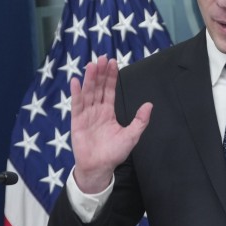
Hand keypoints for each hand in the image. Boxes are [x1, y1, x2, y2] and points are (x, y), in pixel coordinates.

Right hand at [69, 55, 151, 192]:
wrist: (99, 168)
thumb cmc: (114, 153)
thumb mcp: (132, 136)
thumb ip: (140, 120)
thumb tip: (149, 105)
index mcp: (108, 112)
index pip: (109, 90)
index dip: (111, 77)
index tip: (112, 62)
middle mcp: (96, 110)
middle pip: (98, 88)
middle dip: (100, 73)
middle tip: (102, 58)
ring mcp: (86, 115)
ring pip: (88, 93)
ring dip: (89, 79)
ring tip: (92, 65)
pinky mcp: (77, 122)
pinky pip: (76, 105)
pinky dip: (76, 93)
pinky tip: (76, 81)